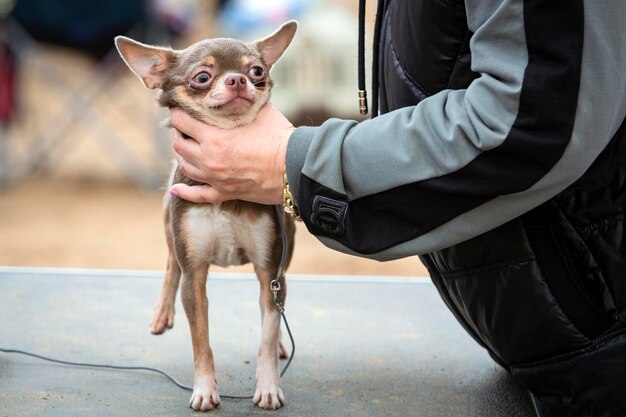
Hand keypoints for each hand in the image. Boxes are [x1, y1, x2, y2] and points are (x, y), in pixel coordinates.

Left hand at [169, 104, 294, 204]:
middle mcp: (209, 159)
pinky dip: (184, 192)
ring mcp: (216, 178)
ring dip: (182, 155)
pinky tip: (176, 189)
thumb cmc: (279, 137)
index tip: (181, 107)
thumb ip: (241, 101)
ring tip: (186, 146)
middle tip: (185, 126)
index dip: (179, 112)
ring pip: (185, 167)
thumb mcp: (259, 110)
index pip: (182, 121)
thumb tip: (237, 90)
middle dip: (179, 132)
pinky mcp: (225, 192)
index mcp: (214, 137)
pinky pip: (198, 195)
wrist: (295, 167)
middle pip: (179, 144)